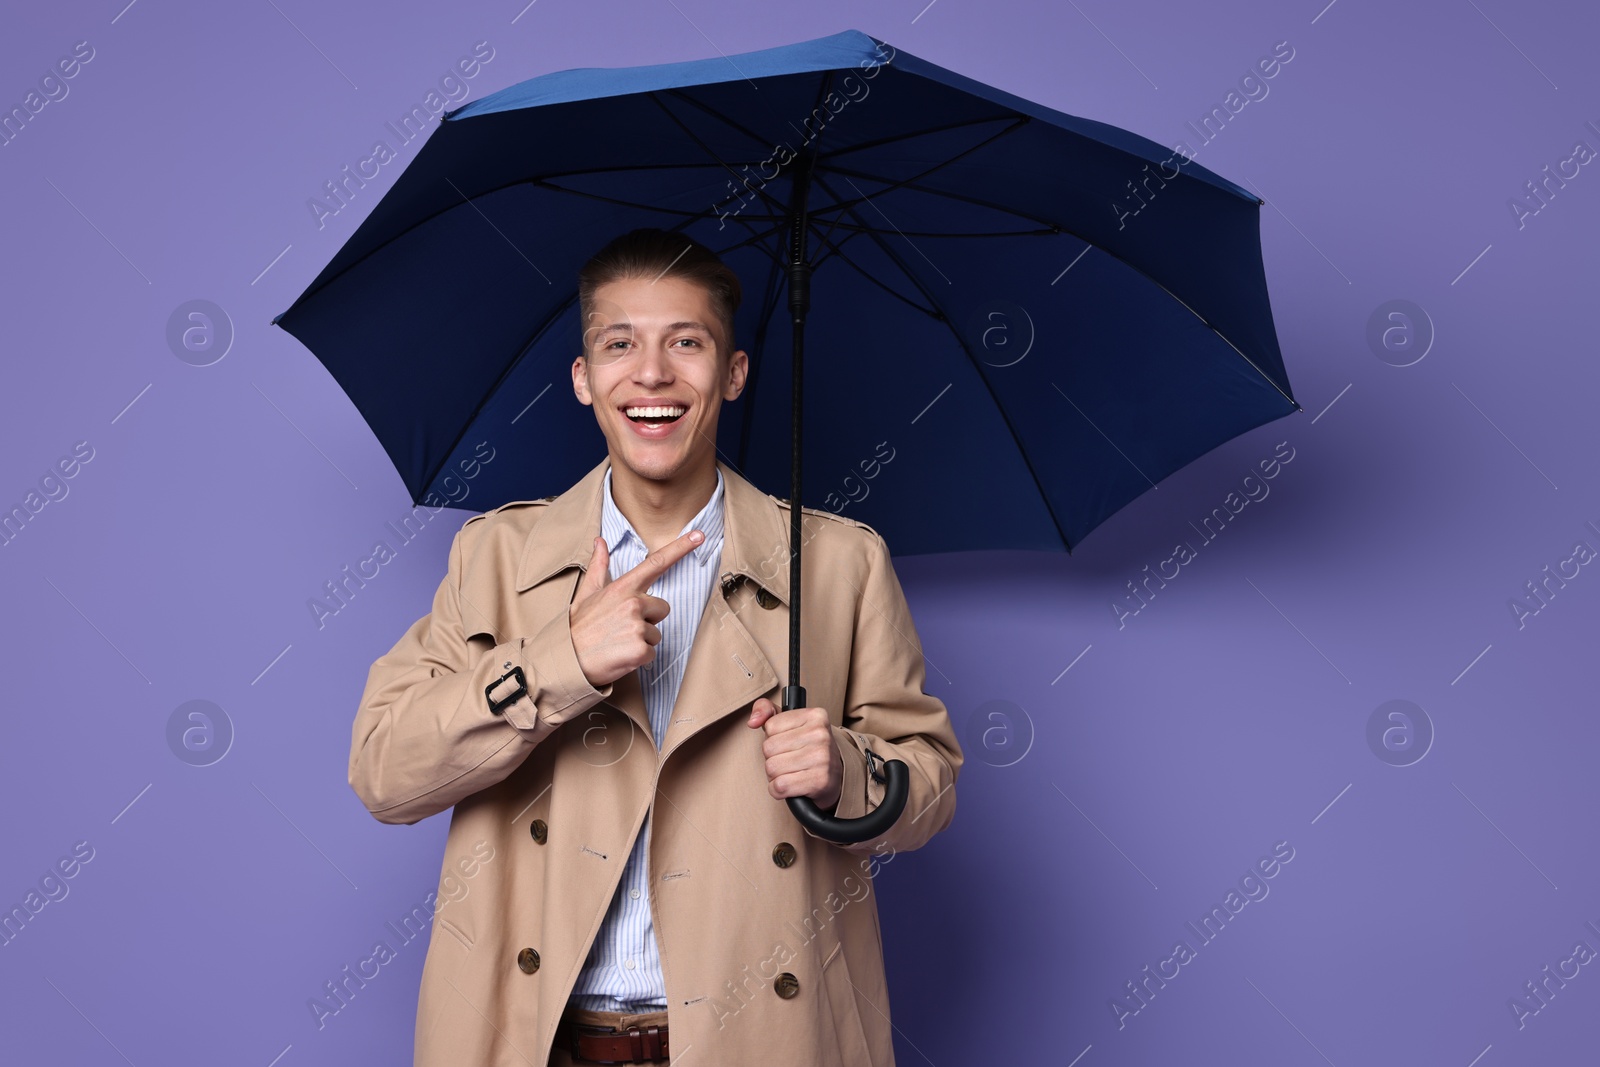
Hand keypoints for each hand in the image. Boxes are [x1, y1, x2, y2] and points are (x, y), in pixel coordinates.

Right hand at [569, 530, 703, 688]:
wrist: (566, 660)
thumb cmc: (577, 628)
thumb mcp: (586, 594)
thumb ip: (599, 567)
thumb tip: (600, 541)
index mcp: (623, 588)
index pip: (656, 563)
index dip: (680, 548)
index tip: (699, 536)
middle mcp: (633, 603)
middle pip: (662, 608)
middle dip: (648, 619)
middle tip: (622, 628)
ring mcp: (637, 627)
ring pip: (657, 634)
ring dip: (642, 641)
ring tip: (618, 643)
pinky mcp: (640, 650)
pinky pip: (652, 653)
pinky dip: (639, 659)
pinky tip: (620, 656)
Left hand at [747, 697, 842, 809]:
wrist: (836, 776)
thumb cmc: (808, 748)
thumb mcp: (791, 723)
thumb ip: (767, 710)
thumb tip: (753, 721)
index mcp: (814, 715)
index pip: (770, 726)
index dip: (773, 738)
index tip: (789, 743)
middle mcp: (820, 734)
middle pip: (768, 748)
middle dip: (773, 758)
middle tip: (790, 760)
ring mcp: (822, 757)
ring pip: (772, 768)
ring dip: (775, 775)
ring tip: (791, 772)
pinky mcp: (819, 780)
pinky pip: (779, 786)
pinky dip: (779, 790)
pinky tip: (791, 785)